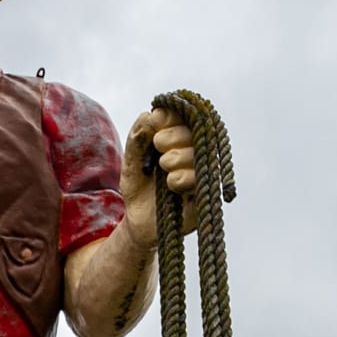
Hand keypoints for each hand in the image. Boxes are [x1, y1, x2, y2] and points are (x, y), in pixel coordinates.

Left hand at [119, 108, 195, 249]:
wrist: (139, 221)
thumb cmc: (139, 187)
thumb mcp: (131, 162)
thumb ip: (137, 138)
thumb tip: (150, 114)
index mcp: (180, 139)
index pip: (184, 117)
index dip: (172, 117)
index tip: (156, 122)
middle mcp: (196, 153)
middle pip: (194, 132)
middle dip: (173, 136)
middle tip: (158, 145)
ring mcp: (202, 172)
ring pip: (199, 154)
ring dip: (177, 157)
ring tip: (164, 167)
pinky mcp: (205, 193)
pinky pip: (201, 178)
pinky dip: (184, 177)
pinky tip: (171, 183)